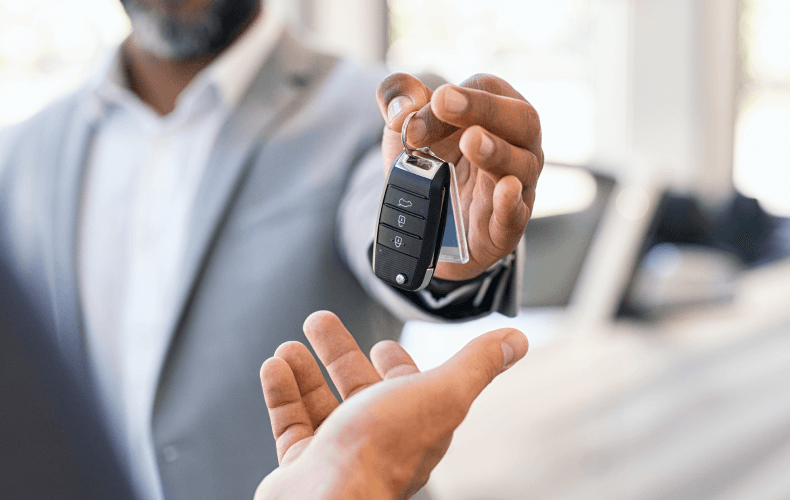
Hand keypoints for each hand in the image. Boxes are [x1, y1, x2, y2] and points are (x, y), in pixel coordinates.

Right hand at [255, 311, 528, 499]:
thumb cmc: (380, 452)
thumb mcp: (441, 392)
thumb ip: (476, 365)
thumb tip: (514, 341)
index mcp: (416, 423)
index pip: (410, 389)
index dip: (397, 364)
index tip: (383, 344)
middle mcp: (379, 440)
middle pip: (359, 389)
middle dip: (340, 354)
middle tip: (319, 323)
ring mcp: (339, 455)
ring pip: (322, 405)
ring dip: (307, 372)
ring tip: (291, 345)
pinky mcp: (303, 466)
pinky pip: (291, 424)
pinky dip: (282, 394)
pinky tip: (275, 368)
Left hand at [376, 74, 542, 280]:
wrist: (427, 218)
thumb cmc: (431, 160)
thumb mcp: (407, 124)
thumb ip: (398, 97)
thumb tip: (403, 108)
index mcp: (496, 111)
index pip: (488, 90)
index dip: (459, 96)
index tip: (432, 104)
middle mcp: (517, 145)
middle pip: (522, 121)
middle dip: (485, 109)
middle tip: (446, 104)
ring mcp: (518, 187)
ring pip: (522, 167)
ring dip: (496, 152)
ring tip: (471, 142)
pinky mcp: (506, 226)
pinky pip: (517, 214)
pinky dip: (510, 202)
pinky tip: (505, 189)